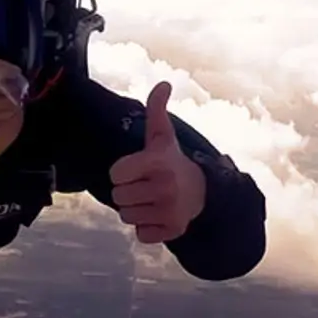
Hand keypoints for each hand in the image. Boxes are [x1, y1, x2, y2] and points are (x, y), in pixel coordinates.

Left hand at [108, 81, 206, 243]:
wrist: (202, 192)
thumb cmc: (172, 161)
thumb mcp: (163, 136)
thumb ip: (156, 110)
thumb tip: (163, 83)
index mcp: (157, 162)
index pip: (115, 174)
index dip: (122, 172)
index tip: (137, 169)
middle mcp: (165, 187)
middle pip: (117, 197)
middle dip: (127, 192)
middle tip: (144, 185)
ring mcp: (169, 211)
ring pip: (126, 216)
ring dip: (134, 210)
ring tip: (151, 200)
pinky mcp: (172, 231)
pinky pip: (139, 234)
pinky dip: (146, 228)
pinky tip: (158, 215)